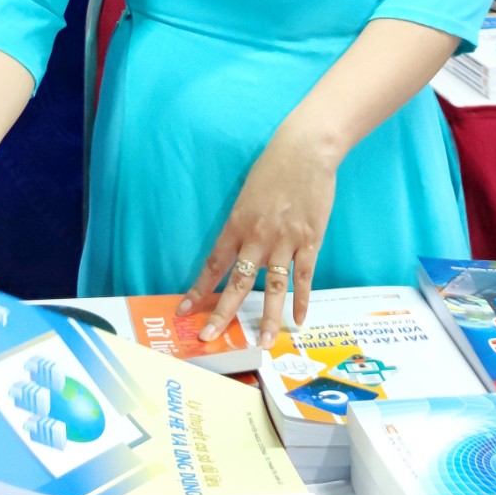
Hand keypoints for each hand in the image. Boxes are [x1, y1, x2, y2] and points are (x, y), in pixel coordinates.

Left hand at [179, 122, 338, 342]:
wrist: (306, 151)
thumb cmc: (274, 165)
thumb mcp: (246, 193)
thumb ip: (242, 222)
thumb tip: (238, 245)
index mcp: (237, 224)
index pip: (213, 264)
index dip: (199, 290)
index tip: (185, 310)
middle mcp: (257, 238)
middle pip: (238, 284)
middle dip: (223, 314)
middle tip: (210, 337)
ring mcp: (285, 242)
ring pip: (274, 289)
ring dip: (269, 319)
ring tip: (265, 343)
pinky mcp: (310, 241)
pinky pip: (304, 277)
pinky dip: (302, 300)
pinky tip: (299, 319)